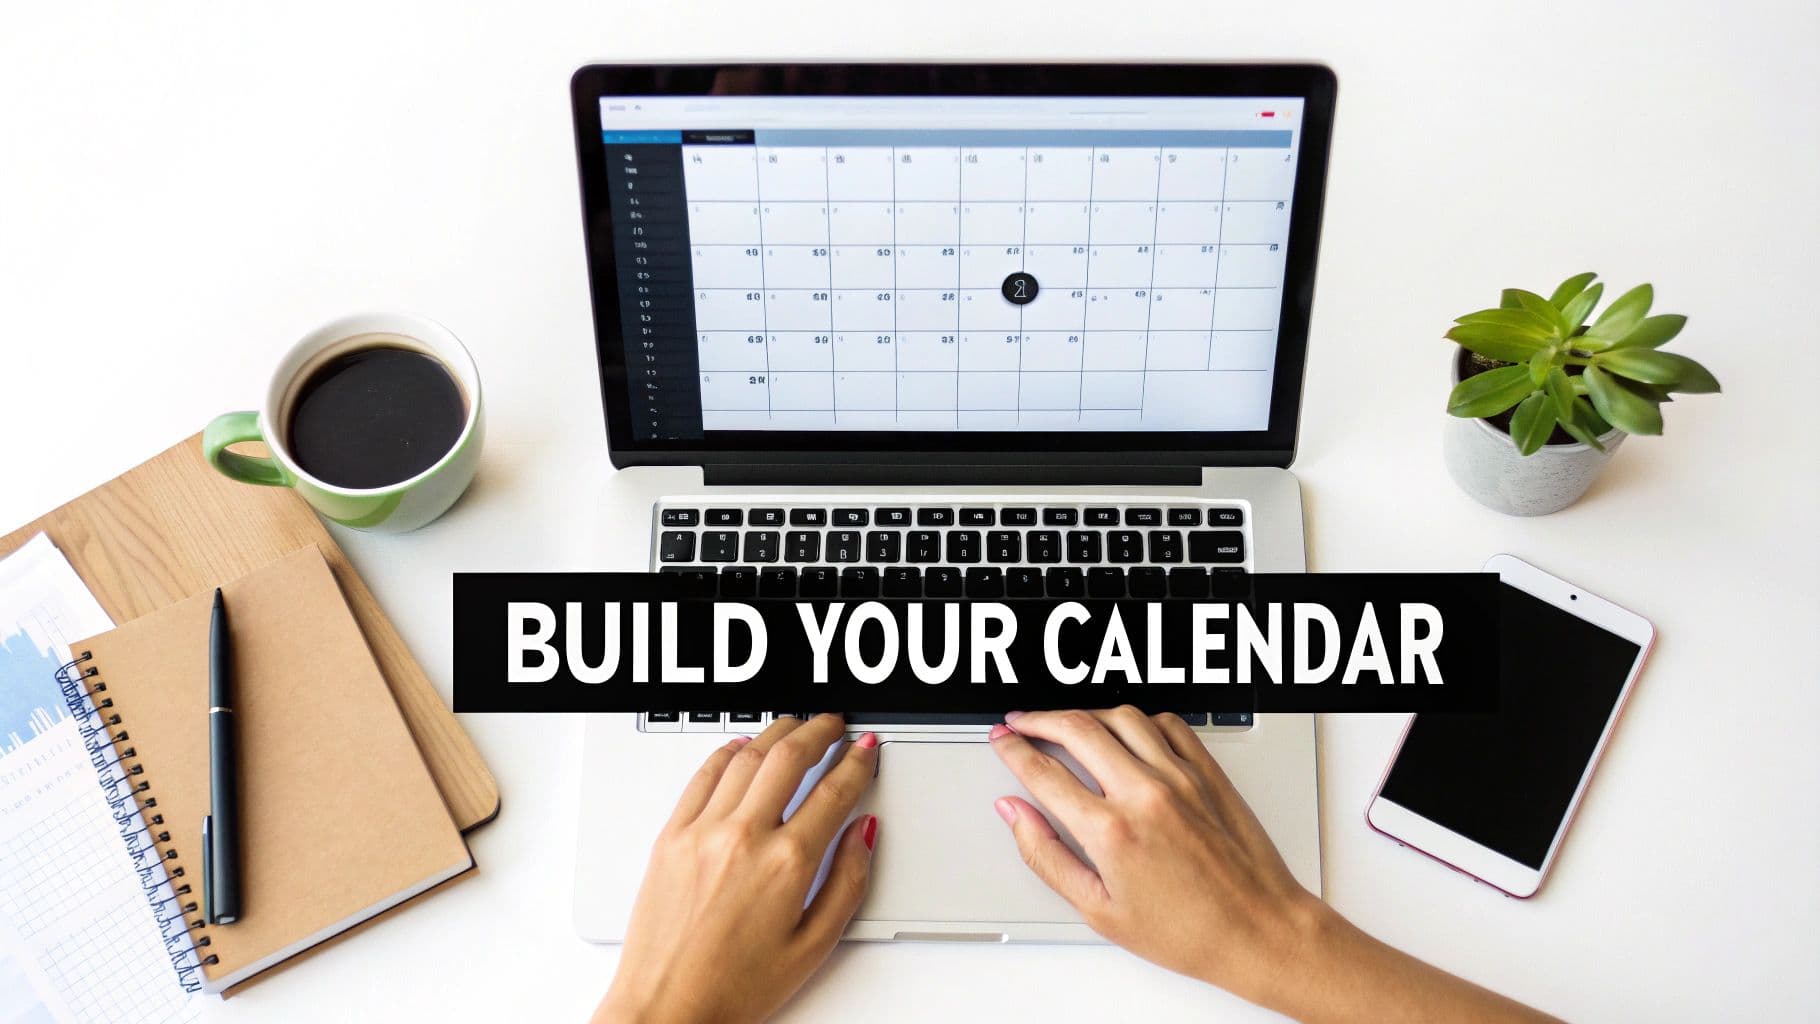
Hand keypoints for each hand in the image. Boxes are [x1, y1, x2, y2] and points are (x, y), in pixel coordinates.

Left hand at [596, 714, 878, 1023]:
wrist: (666, 1008)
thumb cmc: (732, 989)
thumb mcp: (812, 947)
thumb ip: (847, 884)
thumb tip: (863, 835)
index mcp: (786, 865)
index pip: (834, 792)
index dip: (856, 763)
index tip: (865, 751)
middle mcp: (744, 838)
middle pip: (790, 756)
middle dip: (820, 731)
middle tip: (834, 724)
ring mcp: (702, 832)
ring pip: (746, 757)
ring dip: (776, 732)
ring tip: (794, 726)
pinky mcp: (671, 836)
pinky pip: (703, 776)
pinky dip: (727, 753)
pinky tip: (742, 749)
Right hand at [988, 709, 1556, 1022]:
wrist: (1259, 930)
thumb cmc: (1188, 931)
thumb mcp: (1098, 909)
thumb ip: (1046, 855)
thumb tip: (1015, 814)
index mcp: (1111, 831)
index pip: (1044, 772)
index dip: (1013, 750)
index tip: (1002, 742)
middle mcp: (1144, 793)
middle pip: (1076, 728)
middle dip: (1038, 720)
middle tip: (1020, 723)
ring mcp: (1179, 777)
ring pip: (1120, 715)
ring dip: (1085, 713)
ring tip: (1066, 722)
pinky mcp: (1207, 772)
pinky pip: (1166, 723)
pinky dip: (1138, 718)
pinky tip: (1125, 729)